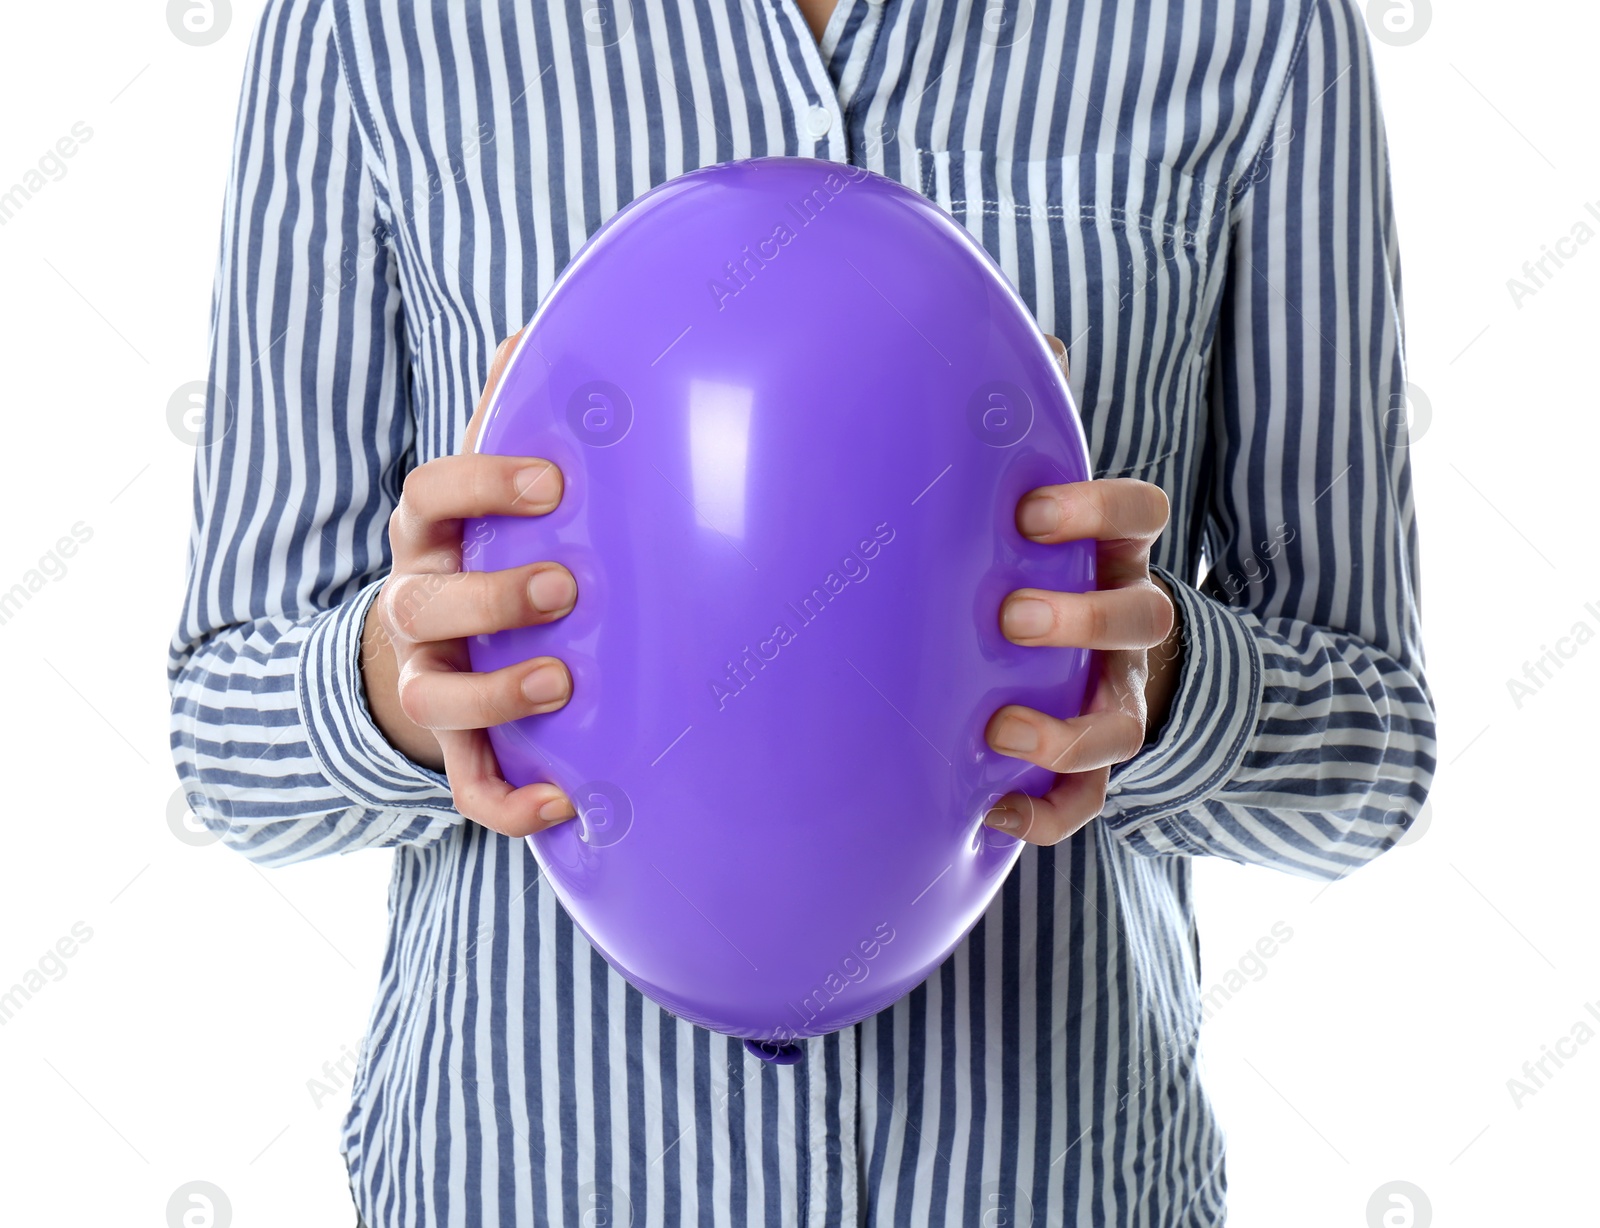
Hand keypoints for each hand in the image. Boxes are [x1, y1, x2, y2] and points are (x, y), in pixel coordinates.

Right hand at [360, 330, 577, 836]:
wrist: (419, 650)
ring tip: (561, 682)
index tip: (552, 481)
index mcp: (429, 536)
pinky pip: (466, 785)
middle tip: (564, 586)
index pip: (429, 496)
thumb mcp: (483, 490)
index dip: (481, 484)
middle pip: (427, 599)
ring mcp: (428, 680)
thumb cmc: (477, 551)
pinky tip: (569, 802)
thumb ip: (505, 418)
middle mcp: (416, 606)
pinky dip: (508, 802)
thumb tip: (531, 333)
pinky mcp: (451, 746)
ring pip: (437, 697)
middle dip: (491, 594)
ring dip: (495, 693)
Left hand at [982, 334, 1183, 844]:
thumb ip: (1035, 427)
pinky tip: (988, 813)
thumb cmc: (1051, 563)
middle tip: (1013, 616)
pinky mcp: (1093, 759)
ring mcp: (1119, 694)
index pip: (1142, 512)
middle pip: (1142, 613)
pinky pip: (1088, 800)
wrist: (1097, 655)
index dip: (1102, 508)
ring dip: (1069, 729)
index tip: (1031, 512)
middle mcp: (1130, 620)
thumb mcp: (1044, 500)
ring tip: (1002, 729)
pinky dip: (1048, 814)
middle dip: (1084, 616)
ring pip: (1125, 722)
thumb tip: (1032, 336)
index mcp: (1114, 550)